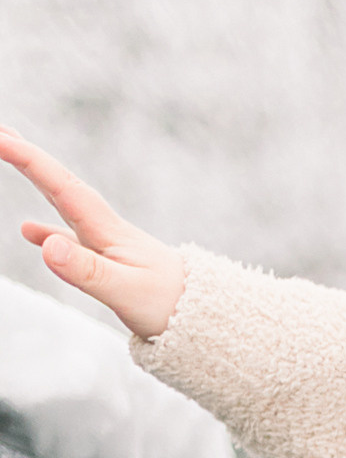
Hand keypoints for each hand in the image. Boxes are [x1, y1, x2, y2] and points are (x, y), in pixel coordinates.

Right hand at [0, 127, 185, 337]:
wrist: (213, 323)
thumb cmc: (174, 308)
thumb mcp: (126, 292)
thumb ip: (86, 270)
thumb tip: (45, 244)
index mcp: (108, 232)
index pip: (61, 186)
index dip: (28, 160)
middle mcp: (107, 232)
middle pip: (62, 187)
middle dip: (29, 159)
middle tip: (0, 133)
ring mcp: (111, 248)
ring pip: (65, 208)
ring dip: (37, 183)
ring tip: (9, 159)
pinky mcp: (116, 266)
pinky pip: (73, 241)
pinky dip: (49, 232)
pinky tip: (31, 235)